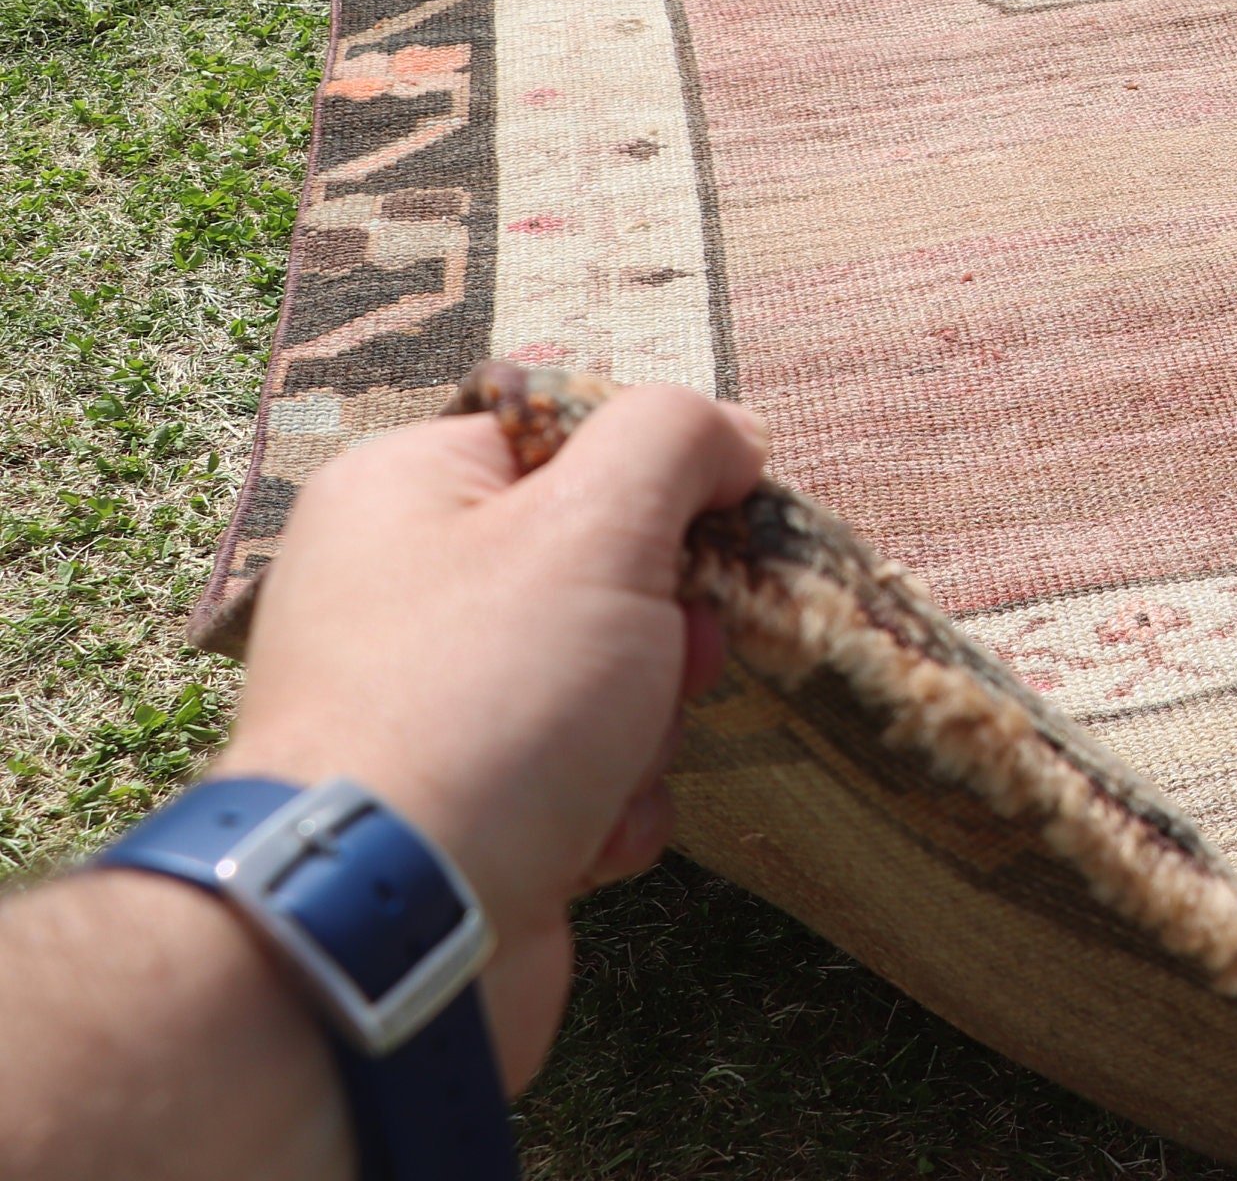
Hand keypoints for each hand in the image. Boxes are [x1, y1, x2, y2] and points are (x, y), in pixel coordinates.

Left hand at [216, 385, 765, 1091]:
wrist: (390, 920)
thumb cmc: (488, 695)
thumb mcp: (598, 524)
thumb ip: (674, 441)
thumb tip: (728, 434)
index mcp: (405, 488)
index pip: (564, 435)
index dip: (660, 477)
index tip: (720, 525)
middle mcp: (397, 586)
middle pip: (597, 563)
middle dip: (666, 623)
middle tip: (675, 659)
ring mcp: (424, 702)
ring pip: (603, 675)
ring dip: (646, 726)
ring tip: (615, 766)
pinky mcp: (456, 803)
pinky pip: (575, 771)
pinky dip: (607, 802)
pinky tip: (590, 833)